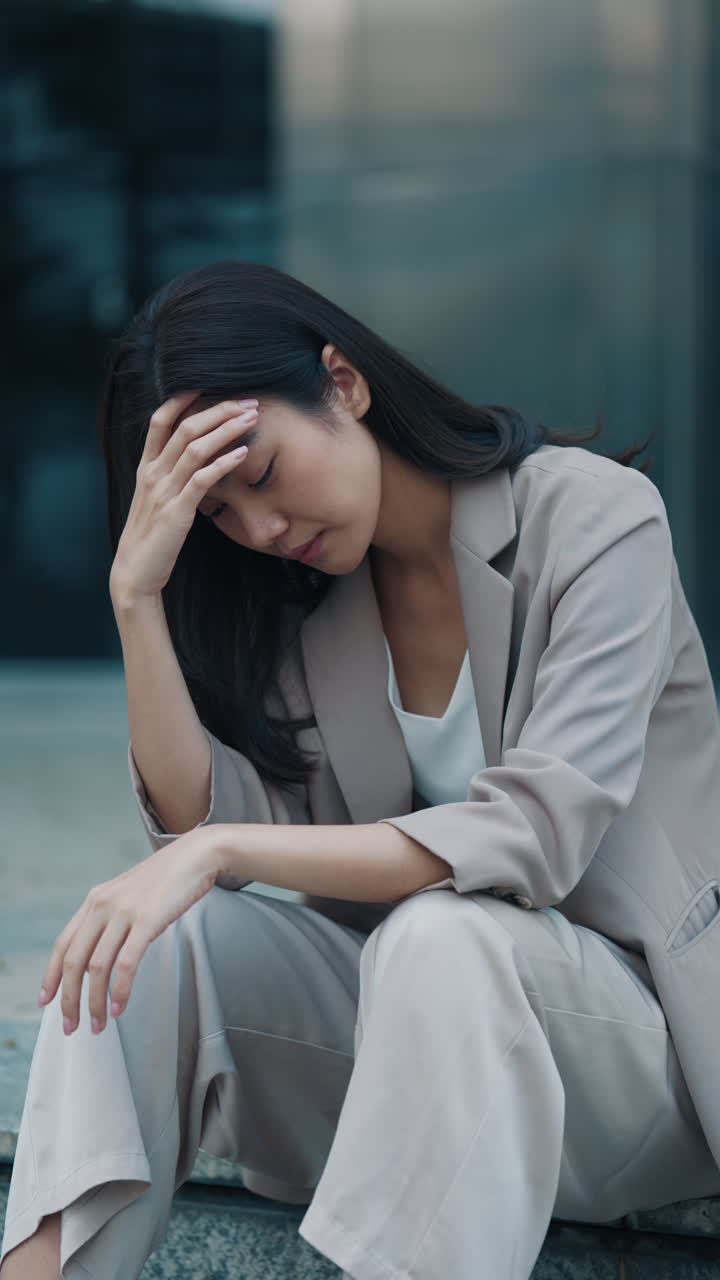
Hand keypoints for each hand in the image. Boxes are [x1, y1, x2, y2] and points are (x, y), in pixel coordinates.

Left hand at [38, 827, 224, 1034]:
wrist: (195, 855)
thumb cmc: (166, 879)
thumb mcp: (128, 895)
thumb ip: (110, 919)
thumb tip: (98, 957)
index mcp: (94, 901)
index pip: (62, 944)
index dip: (50, 976)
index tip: (46, 1001)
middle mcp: (102, 906)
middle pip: (73, 962)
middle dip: (69, 999)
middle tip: (72, 1026)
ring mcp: (124, 912)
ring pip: (97, 967)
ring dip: (94, 1002)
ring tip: (98, 1024)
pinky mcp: (147, 920)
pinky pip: (126, 964)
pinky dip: (120, 990)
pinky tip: (119, 1007)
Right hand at [109, 391, 259, 603]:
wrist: (136, 570)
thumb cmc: (152, 535)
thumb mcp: (159, 499)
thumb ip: (173, 476)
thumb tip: (199, 458)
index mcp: (146, 467)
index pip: (160, 421)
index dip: (182, 399)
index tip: (208, 384)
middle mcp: (152, 473)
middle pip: (185, 427)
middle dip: (218, 410)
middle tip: (248, 401)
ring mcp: (163, 491)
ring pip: (194, 448)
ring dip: (226, 429)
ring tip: (251, 418)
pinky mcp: (177, 511)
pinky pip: (201, 479)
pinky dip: (223, 463)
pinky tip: (243, 453)